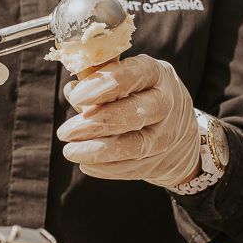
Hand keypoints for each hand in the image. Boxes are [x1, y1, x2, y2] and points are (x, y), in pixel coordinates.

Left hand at [56, 54, 200, 187]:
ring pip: (133, 146)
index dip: (102, 86)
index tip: (76, 96)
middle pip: (134, 114)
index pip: (132, 76)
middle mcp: (166, 104)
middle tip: (64, 132)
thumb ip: (97, 79)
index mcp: (155, 74)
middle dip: (95, 124)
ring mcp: (165, 135)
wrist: (178, 127)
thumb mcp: (126, 75)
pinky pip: (131, 168)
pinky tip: (86, 164)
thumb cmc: (140, 93)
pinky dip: (106, 168)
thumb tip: (71, 91)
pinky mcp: (159, 161)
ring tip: (69, 151)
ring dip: (97, 151)